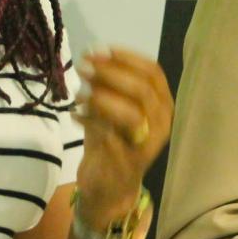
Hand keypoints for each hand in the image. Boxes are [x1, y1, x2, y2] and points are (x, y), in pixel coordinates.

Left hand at [71, 47, 173, 227]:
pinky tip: (75, 115)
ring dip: (102, 99)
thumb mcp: (113, 110)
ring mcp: (148, 144)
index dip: (127, 58)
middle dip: (111, 74)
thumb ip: (108, 87)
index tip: (101, 50)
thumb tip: (92, 58)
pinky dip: (89, 122)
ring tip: (79, 95)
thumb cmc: (113, 143)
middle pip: (142, 90)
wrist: (110, 189)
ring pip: (131, 114)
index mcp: (162, 104)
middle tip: (85, 67)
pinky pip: (109, 137)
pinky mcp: (130, 163)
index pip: (152, 73)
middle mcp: (162, 123)